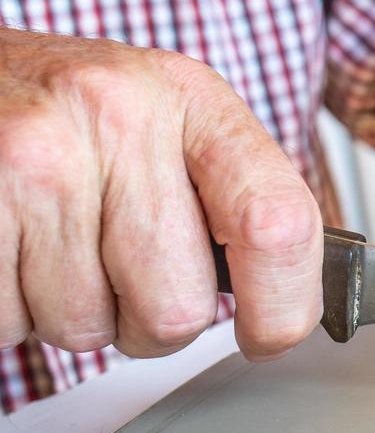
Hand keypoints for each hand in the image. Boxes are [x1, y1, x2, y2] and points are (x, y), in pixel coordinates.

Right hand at [0, 29, 321, 359]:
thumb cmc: (66, 112)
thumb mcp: (163, 119)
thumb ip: (231, 196)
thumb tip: (289, 303)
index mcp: (190, 97)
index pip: (277, 224)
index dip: (283, 306)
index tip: (269, 335)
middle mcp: (119, 115)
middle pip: (177, 306)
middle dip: (147, 319)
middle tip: (118, 272)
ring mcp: (39, 156)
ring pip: (87, 327)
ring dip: (71, 314)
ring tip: (53, 246)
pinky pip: (12, 322)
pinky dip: (12, 311)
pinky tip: (13, 250)